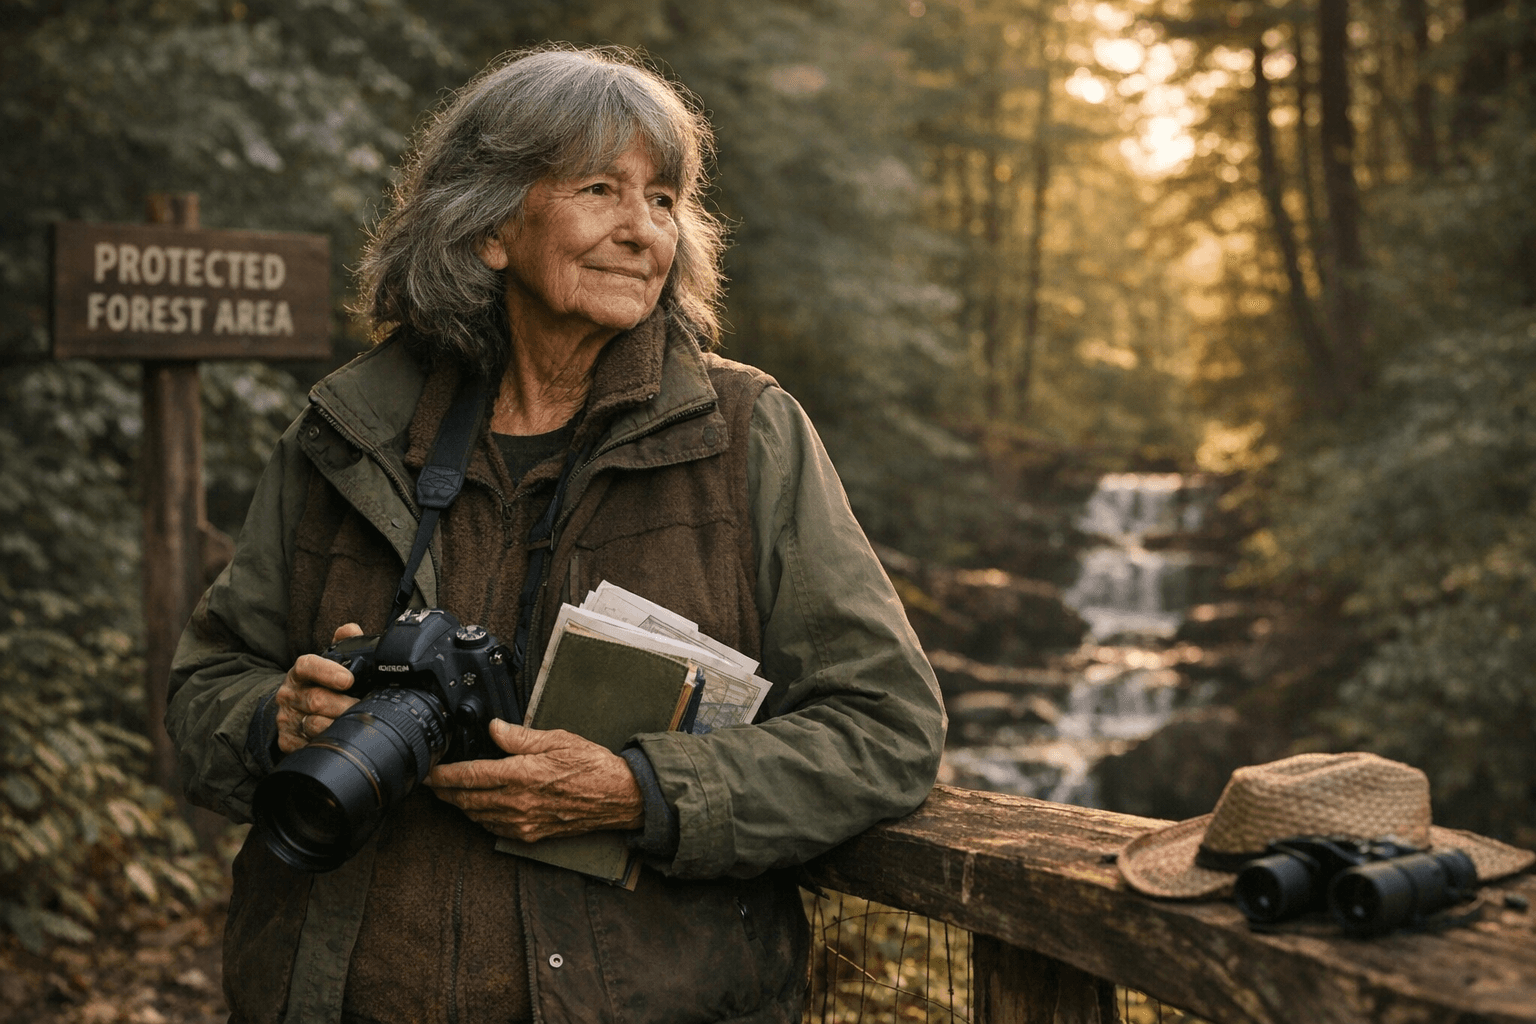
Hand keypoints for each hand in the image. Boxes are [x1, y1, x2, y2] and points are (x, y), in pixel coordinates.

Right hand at [275, 623, 363, 753]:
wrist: (295, 711)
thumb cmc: (321, 685)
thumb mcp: (330, 663)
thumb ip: (343, 643)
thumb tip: (350, 630)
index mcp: (300, 672)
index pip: (308, 666)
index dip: (327, 671)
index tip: (348, 679)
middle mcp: (289, 694)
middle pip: (316, 700)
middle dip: (344, 705)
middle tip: (364, 707)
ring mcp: (287, 718)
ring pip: (314, 725)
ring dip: (339, 726)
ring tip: (357, 724)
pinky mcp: (287, 741)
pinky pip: (308, 745)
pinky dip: (327, 743)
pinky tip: (341, 738)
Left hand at [425, 721, 644, 842]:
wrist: (618, 797)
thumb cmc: (592, 766)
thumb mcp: (556, 739)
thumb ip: (519, 736)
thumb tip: (494, 729)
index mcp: (521, 775)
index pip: (469, 776)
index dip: (443, 775)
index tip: (428, 772)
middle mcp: (518, 802)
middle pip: (467, 800)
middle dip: (444, 792)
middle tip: (430, 783)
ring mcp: (524, 822)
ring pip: (477, 816)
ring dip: (460, 805)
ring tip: (450, 794)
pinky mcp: (532, 834)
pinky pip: (495, 828)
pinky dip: (480, 818)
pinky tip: (479, 809)